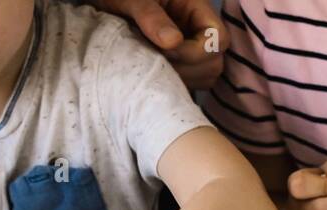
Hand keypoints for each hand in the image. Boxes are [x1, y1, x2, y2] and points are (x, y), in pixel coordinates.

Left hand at [95, 0, 227, 89]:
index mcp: (194, 5)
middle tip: (157, 62)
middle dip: (189, 69)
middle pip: (215, 62)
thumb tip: (173, 42)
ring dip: (182, 79)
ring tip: (153, 67)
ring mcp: (191, 47)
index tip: (165, 51)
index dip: (196, 52)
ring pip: (205, 76)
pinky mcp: (180, 62)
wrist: (108, 2)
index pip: (218, 37)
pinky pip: (190, 82)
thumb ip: (150, 15)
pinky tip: (154, 74)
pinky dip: (175, 84)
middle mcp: (198, 28)